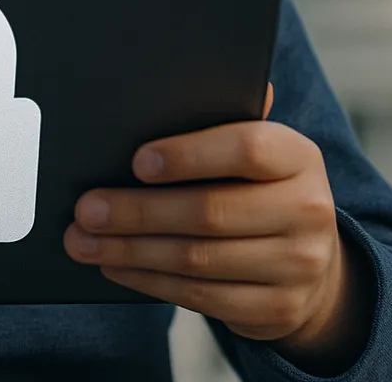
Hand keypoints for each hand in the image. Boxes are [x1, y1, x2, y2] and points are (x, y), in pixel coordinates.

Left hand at [64, 85, 367, 366]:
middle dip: (138, 211)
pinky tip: (116, 266)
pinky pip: (200, 297)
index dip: (188, 155)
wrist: (308, 264)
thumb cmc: (259, 189)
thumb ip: (221, 121)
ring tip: (83, 241)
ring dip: (131, 251)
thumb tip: (173, 82)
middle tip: (87, 208)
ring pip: (198, 259)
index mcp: (298, 157)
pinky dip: (149, 281)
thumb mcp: (255, 151)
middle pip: (210, 212)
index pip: (247, 149)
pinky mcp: (276, 309)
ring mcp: (297, 265)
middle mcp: (307, 210)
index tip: (136, 162)